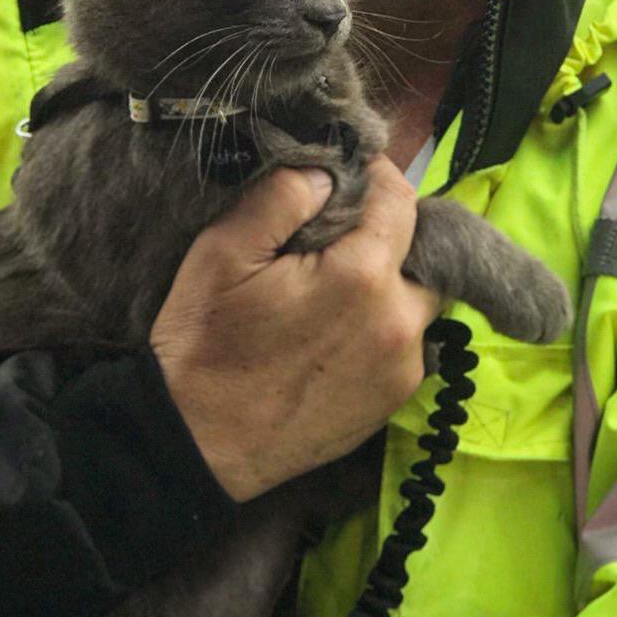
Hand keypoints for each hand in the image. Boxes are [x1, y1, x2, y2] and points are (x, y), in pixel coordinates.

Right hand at [152, 157, 439, 501]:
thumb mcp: (224, 251)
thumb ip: (282, 196)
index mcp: (363, 276)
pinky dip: (382, 327)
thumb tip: (328, 171)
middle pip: (420, 252)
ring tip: (334, 287)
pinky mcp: (393, 402)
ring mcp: (403, 368)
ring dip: (388, 283)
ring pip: (418, 300)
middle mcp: (400, 321)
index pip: (400, 199)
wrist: (197, 445)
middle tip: (336, 236)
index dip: (374, 176)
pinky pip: (405, 344)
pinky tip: (336, 332)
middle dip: (387, 235)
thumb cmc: (205, 345)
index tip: (345, 174)